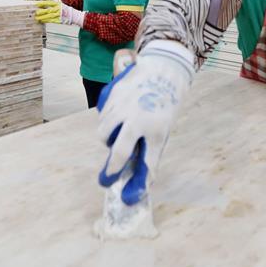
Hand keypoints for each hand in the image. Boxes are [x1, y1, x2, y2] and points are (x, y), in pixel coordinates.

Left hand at [35, 0, 84, 26]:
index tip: (36, 3)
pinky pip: (51, 21)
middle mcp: (57, 9)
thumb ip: (49, 0)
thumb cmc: (62, 8)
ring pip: (48, 16)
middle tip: (36, 12)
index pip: (48, 2)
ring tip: (37, 18)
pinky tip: (41, 21)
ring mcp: (58, 15)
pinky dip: (45, 21)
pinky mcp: (59, 20)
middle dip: (41, 11)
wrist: (72, 15)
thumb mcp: (57, 2)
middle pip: (48, 10)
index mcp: (57, 3)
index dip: (42, 3)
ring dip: (42, 17)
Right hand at [97, 40, 194, 204]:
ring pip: (103, 133)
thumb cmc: (162, 106)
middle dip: (112, 168)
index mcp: (156, 128)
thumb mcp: (162, 131)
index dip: (138, 182)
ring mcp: (122, 105)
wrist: (162, 71)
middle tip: (107, 178)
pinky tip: (117, 118)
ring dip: (107, 141)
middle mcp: (138, 118)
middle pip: (118, 150)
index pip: (146, 162)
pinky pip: (102, 117)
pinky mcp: (112, 95)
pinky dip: (107, 124)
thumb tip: (139, 184)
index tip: (125, 195)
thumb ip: (149, 154)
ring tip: (118, 137)